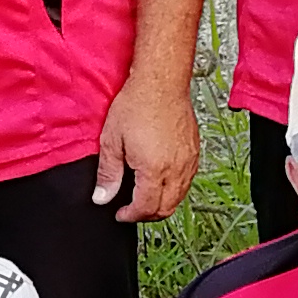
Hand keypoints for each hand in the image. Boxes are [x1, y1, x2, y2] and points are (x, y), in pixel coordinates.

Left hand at [93, 75, 200, 221]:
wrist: (161, 81)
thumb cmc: (137, 104)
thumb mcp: (112, 140)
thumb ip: (108, 174)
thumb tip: (102, 197)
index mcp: (154, 169)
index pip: (145, 208)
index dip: (130, 216)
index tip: (120, 214)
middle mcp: (176, 169)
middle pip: (165, 209)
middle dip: (147, 215)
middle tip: (131, 209)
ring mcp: (188, 161)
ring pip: (179, 197)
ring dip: (162, 203)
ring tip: (144, 196)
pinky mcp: (194, 151)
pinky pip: (187, 181)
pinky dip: (174, 189)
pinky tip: (160, 180)